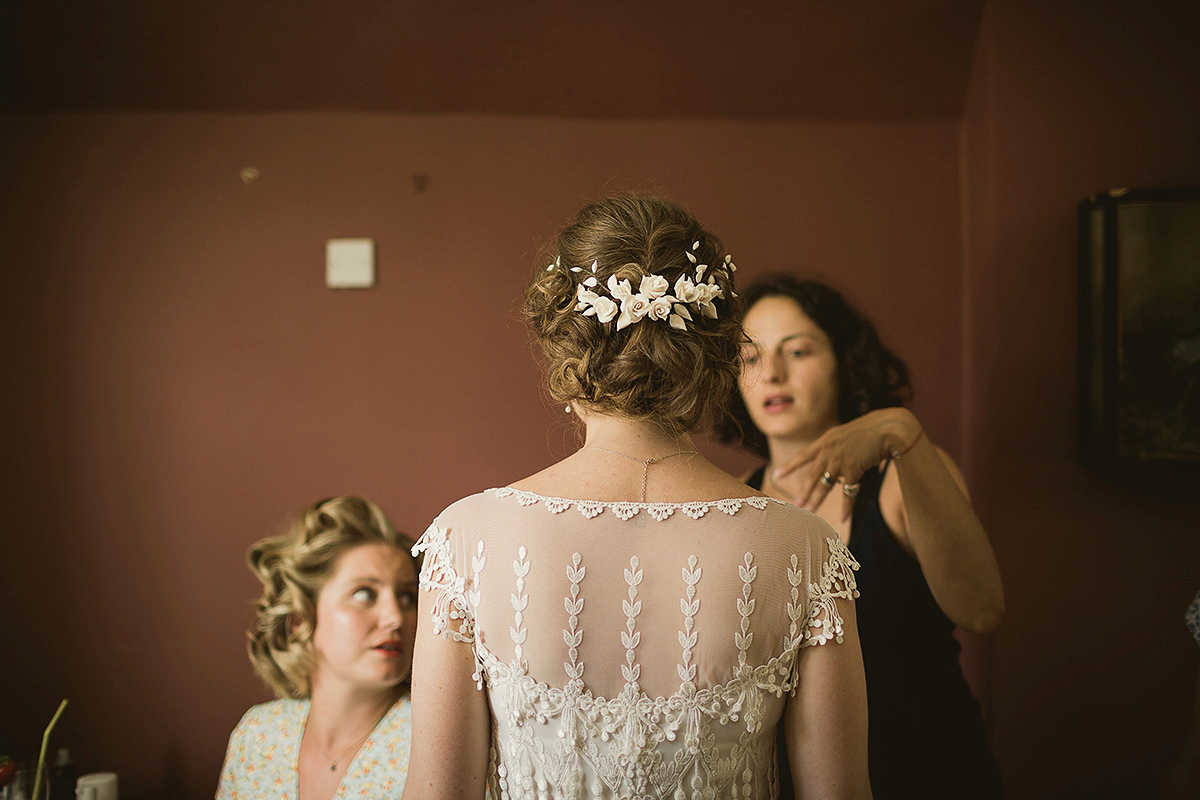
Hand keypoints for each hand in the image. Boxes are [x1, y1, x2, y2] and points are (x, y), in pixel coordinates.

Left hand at [775, 408, 919, 520]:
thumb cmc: (873, 429)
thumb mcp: (848, 434)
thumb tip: (834, 463)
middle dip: (804, 491)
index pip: (804, 455)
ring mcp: (839, 461)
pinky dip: (846, 506)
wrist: (889, 428)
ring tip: (808, 512)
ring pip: (824, 486)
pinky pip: (847, 493)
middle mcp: (829, 451)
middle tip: (796, 504)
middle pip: (812, 475)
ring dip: (816, 500)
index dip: (790, 466)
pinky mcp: (853, 470)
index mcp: (826, 440)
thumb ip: (838, 447)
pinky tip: (843, 517)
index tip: (777, 475)